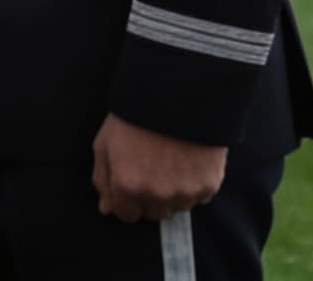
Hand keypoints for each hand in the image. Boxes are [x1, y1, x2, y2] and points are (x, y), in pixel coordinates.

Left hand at [91, 113, 225, 222]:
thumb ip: (103, 179)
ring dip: (173, 194)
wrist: (179, 97)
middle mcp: (156, 195)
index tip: (132, 183)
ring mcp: (184, 192)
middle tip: (152, 169)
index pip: (126, 215)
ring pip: (177, 207)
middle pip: (153, 213)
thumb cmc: (136, 116)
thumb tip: (106, 208)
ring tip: (170, 163)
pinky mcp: (209, 186)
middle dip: (150, 198)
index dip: (127, 200)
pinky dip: (193, 186)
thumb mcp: (105, 143)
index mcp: (127, 185)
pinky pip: (199, 198)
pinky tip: (188, 162)